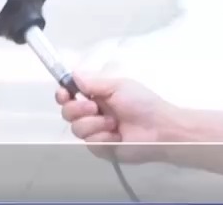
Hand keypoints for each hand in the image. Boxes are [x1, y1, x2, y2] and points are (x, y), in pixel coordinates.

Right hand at [56, 72, 179, 163]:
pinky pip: (90, 143)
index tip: (65, 94)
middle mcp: (92, 114)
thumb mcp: (118, 86)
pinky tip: (117, 136)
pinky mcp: (101, 148)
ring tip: (114, 123)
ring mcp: (96, 132)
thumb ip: (93, 82)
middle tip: (95, 107)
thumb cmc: (142, 103)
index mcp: (96, 97)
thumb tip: (73, 75)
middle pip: (67, 112)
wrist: (160, 129)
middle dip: (77, 109)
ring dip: (95, 124)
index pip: (69, 95)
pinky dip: (103, 137)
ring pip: (76, 128)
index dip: (62, 94)